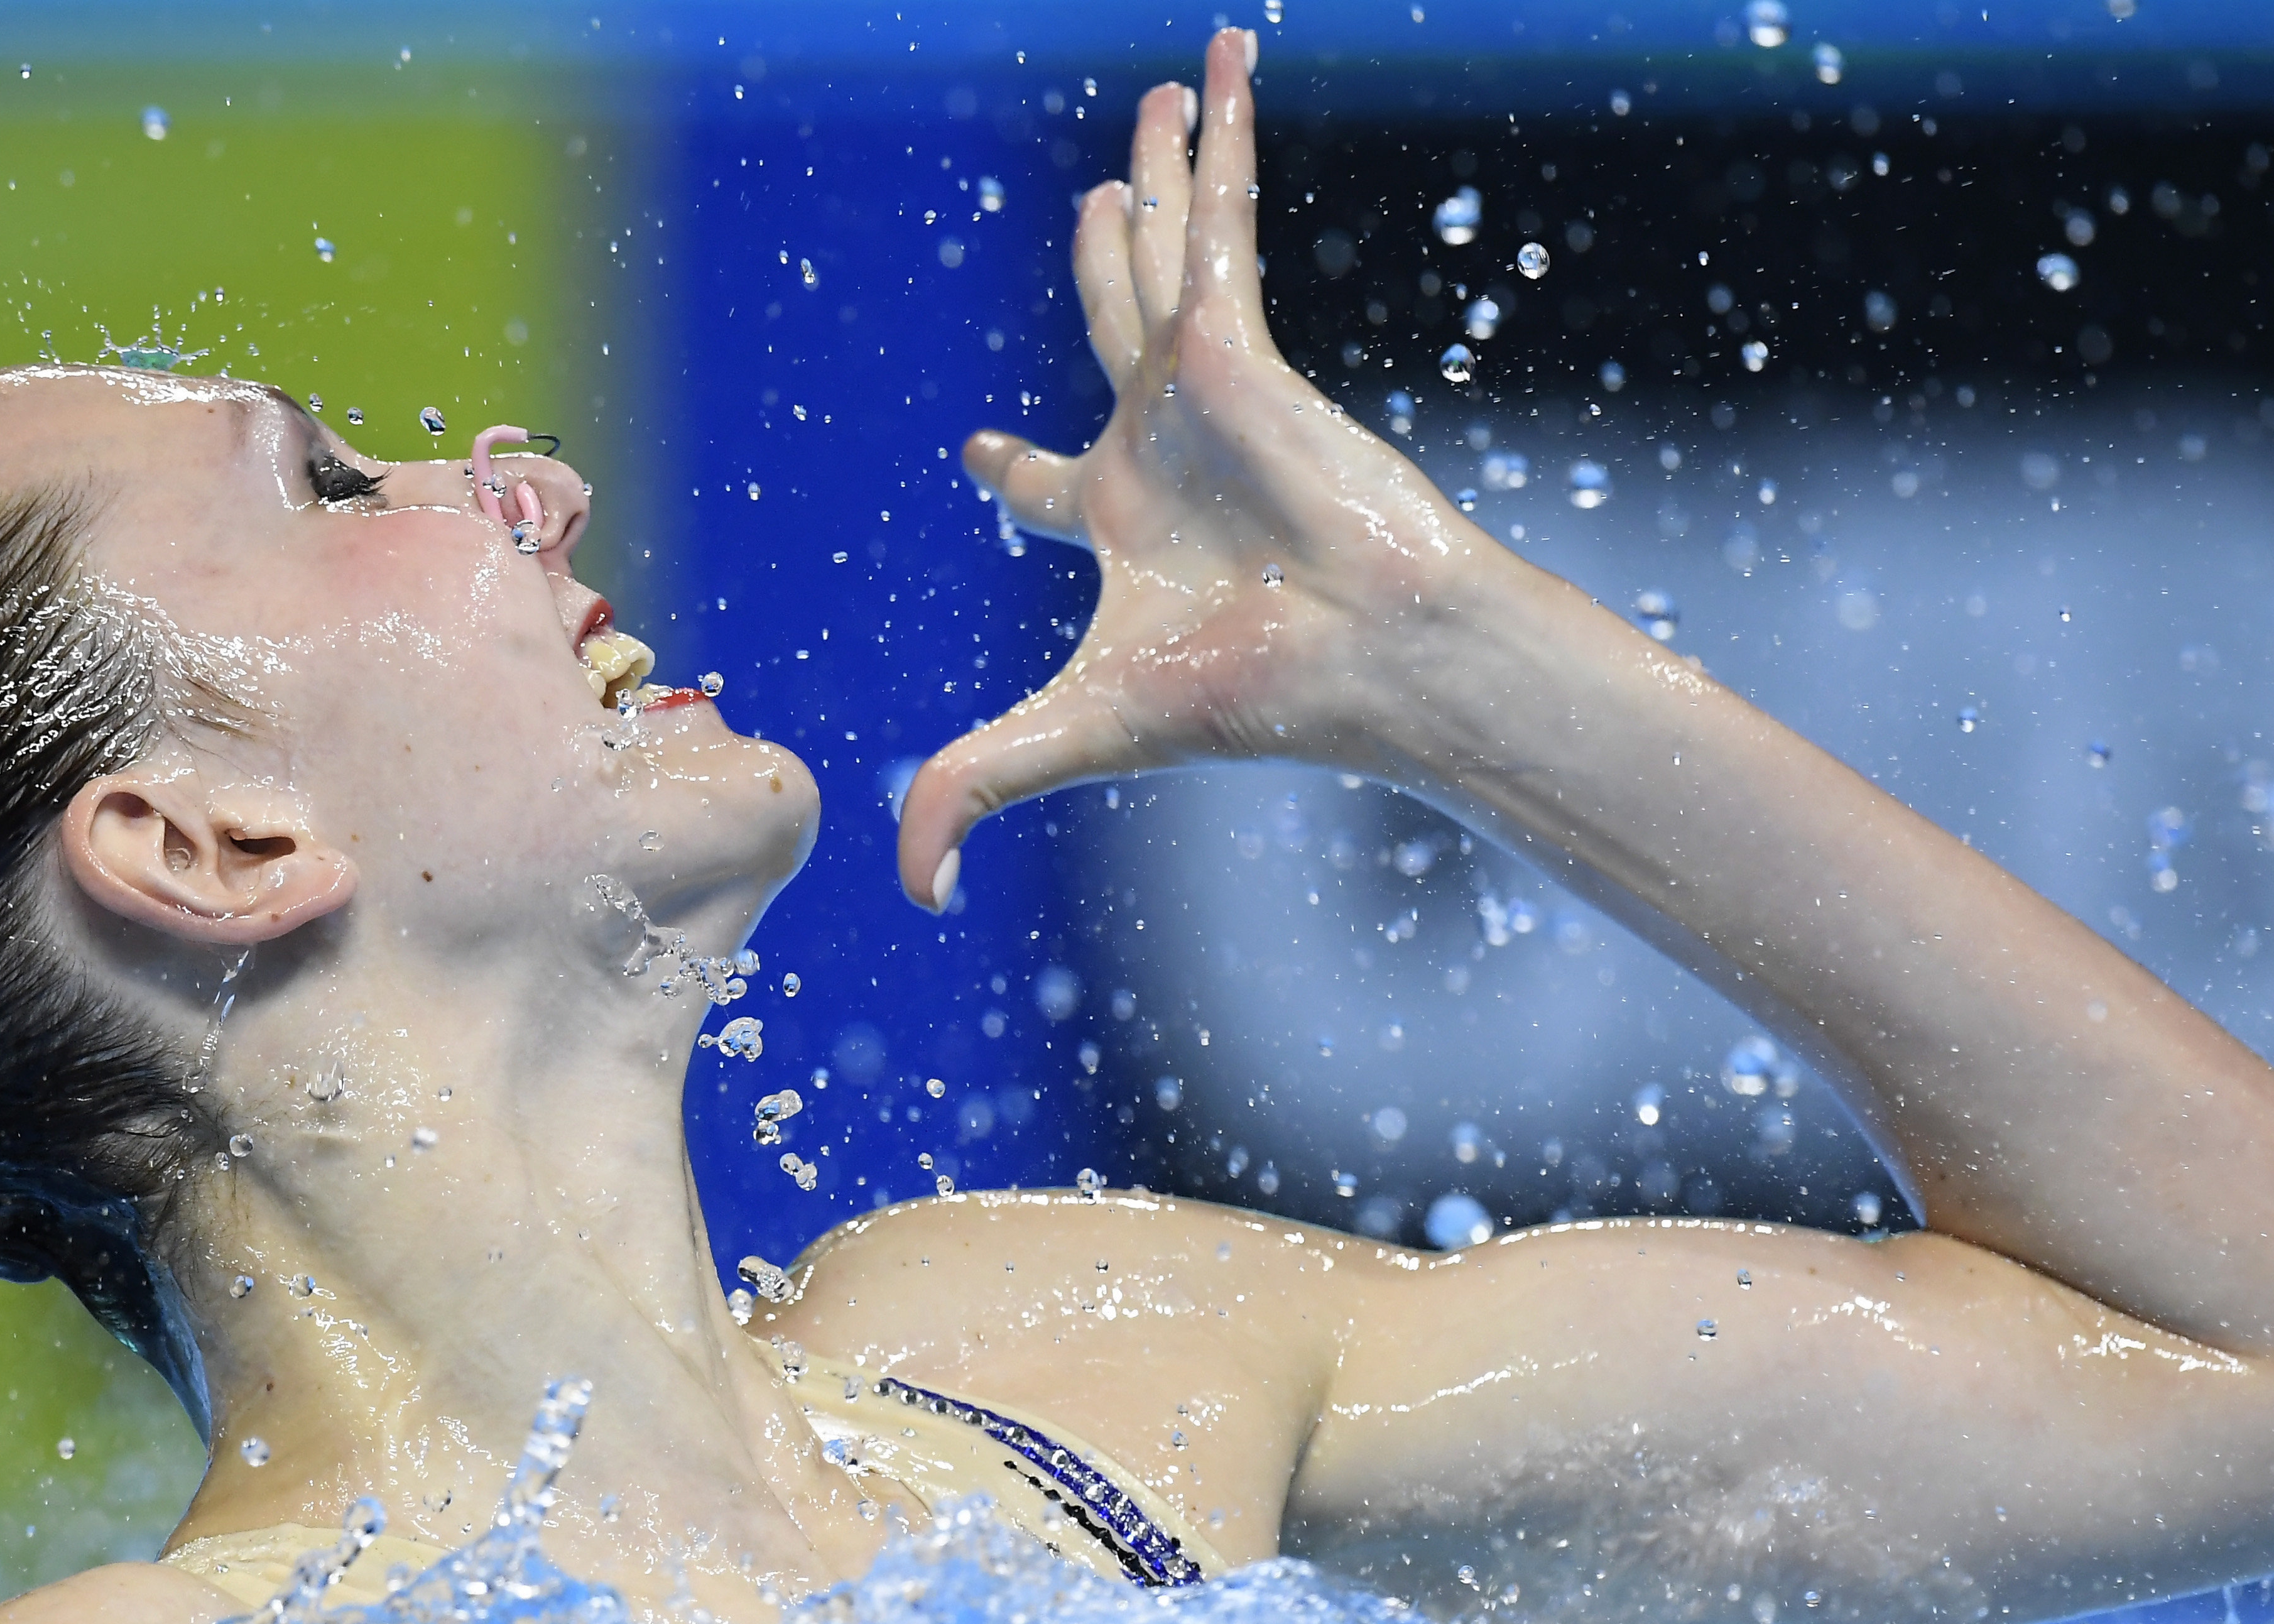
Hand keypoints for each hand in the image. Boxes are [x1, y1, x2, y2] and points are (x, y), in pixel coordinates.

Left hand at [896, 27, 1509, 907]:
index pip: (1047, 483)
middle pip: (1111, 331)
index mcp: (1123, 525)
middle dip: (1106, 266)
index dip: (1010, 467)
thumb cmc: (1247, 697)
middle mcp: (1163, 445)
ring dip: (1163, 178)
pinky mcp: (1240, 339)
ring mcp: (1207, 386)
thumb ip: (974, 789)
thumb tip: (905, 890)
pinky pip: (1222, 212)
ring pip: (1165, 253)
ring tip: (1153, 110)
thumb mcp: (1072, 737)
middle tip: (1099, 208)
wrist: (1368, 656)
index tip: (981, 454)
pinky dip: (1223, 134)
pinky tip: (1218, 58)